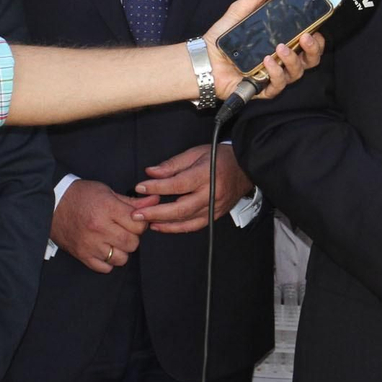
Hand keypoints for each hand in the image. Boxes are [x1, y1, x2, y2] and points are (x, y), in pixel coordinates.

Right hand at [50, 179, 158, 273]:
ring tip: (115, 240)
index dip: (141, 222)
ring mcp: (90, 244)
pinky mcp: (82, 255)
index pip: (138, 224)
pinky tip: (105, 249)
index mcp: (107, 209)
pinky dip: (109, 262)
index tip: (134, 220)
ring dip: (122, 251)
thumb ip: (132, 201)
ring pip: (121, 258)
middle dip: (133, 237)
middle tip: (125, 230)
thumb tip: (155, 201)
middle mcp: (99, 228)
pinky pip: (105, 268)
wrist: (52, 203)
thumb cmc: (81, 195)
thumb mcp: (107, 192)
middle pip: (132, 243)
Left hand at [134, 144, 253, 232]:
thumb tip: (151, 173)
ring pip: (186, 220)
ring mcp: (214, 207)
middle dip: (156, 212)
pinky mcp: (215, 215)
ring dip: (163, 222)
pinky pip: (193, 226)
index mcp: (207, 174)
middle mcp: (212, 193)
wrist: (245, 167)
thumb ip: (172, 164)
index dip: (157, 187)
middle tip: (137, 214)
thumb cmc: (220, 157)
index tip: (140, 187)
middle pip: (180, 208)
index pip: (178, 184)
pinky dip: (176, 228)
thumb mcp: (195, 153)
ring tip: (144, 221)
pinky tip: (161, 225)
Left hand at [204, 0, 325, 100]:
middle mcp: (281, 60)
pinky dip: (276, 73)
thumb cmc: (223, 36)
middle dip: (313, 49)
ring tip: (281, 47)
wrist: (203, 59)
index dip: (317, 38)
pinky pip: (278, 85)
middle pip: (310, 60)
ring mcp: (273, 75)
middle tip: (307, 37)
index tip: (316, 27)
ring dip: (293, 59)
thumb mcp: (240, 9)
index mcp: (281, 41)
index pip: (307, 43)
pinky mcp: (263, 88)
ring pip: (297, 72)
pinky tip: (268, 61)